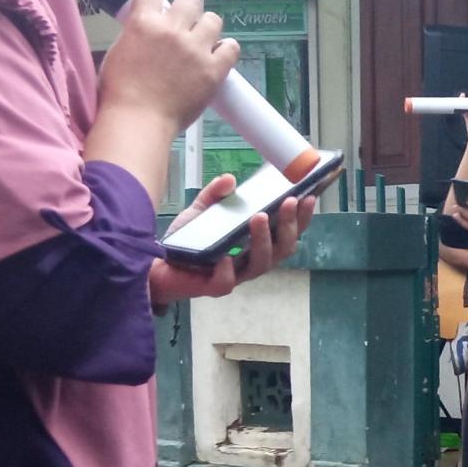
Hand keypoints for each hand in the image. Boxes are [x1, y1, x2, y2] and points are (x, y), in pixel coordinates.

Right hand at [98, 0, 240, 132]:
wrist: (137, 122)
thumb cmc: (119, 94)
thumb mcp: (117, 53)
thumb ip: (136, 34)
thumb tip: (145, 28)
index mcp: (143, 22)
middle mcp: (171, 29)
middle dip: (188, 9)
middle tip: (185, 24)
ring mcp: (195, 49)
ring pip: (213, 20)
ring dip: (208, 28)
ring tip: (202, 42)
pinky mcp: (213, 70)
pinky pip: (231, 48)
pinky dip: (226, 50)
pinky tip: (219, 57)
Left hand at [149, 174, 316, 304]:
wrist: (159, 265)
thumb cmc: (187, 241)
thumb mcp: (202, 210)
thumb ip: (215, 195)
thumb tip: (229, 179)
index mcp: (256, 244)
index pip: (287, 233)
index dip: (301, 218)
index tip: (309, 196)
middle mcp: (252, 261)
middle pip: (283, 249)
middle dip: (289, 225)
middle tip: (289, 202)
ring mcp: (236, 276)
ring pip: (262, 264)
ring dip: (264, 240)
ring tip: (260, 217)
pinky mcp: (214, 287)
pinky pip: (227, 282)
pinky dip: (228, 270)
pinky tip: (225, 257)